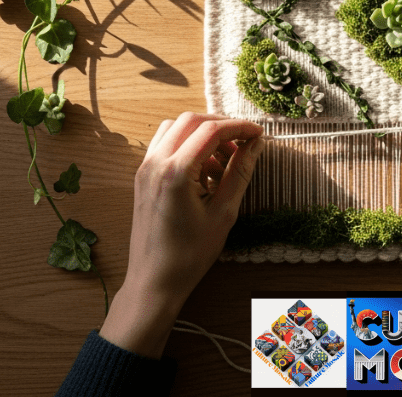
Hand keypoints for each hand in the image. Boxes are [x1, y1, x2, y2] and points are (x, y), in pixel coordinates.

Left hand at [100, 113, 264, 357]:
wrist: (154, 280)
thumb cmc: (189, 254)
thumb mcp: (223, 213)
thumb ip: (239, 173)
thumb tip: (256, 145)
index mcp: (175, 172)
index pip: (211, 131)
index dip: (239, 127)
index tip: (259, 134)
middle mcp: (155, 163)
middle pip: (191, 121)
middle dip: (222, 125)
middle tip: (245, 141)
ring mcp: (145, 168)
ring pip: (175, 128)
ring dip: (203, 133)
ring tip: (225, 158)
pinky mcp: (142, 176)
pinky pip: (165, 144)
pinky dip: (187, 145)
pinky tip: (205, 168)